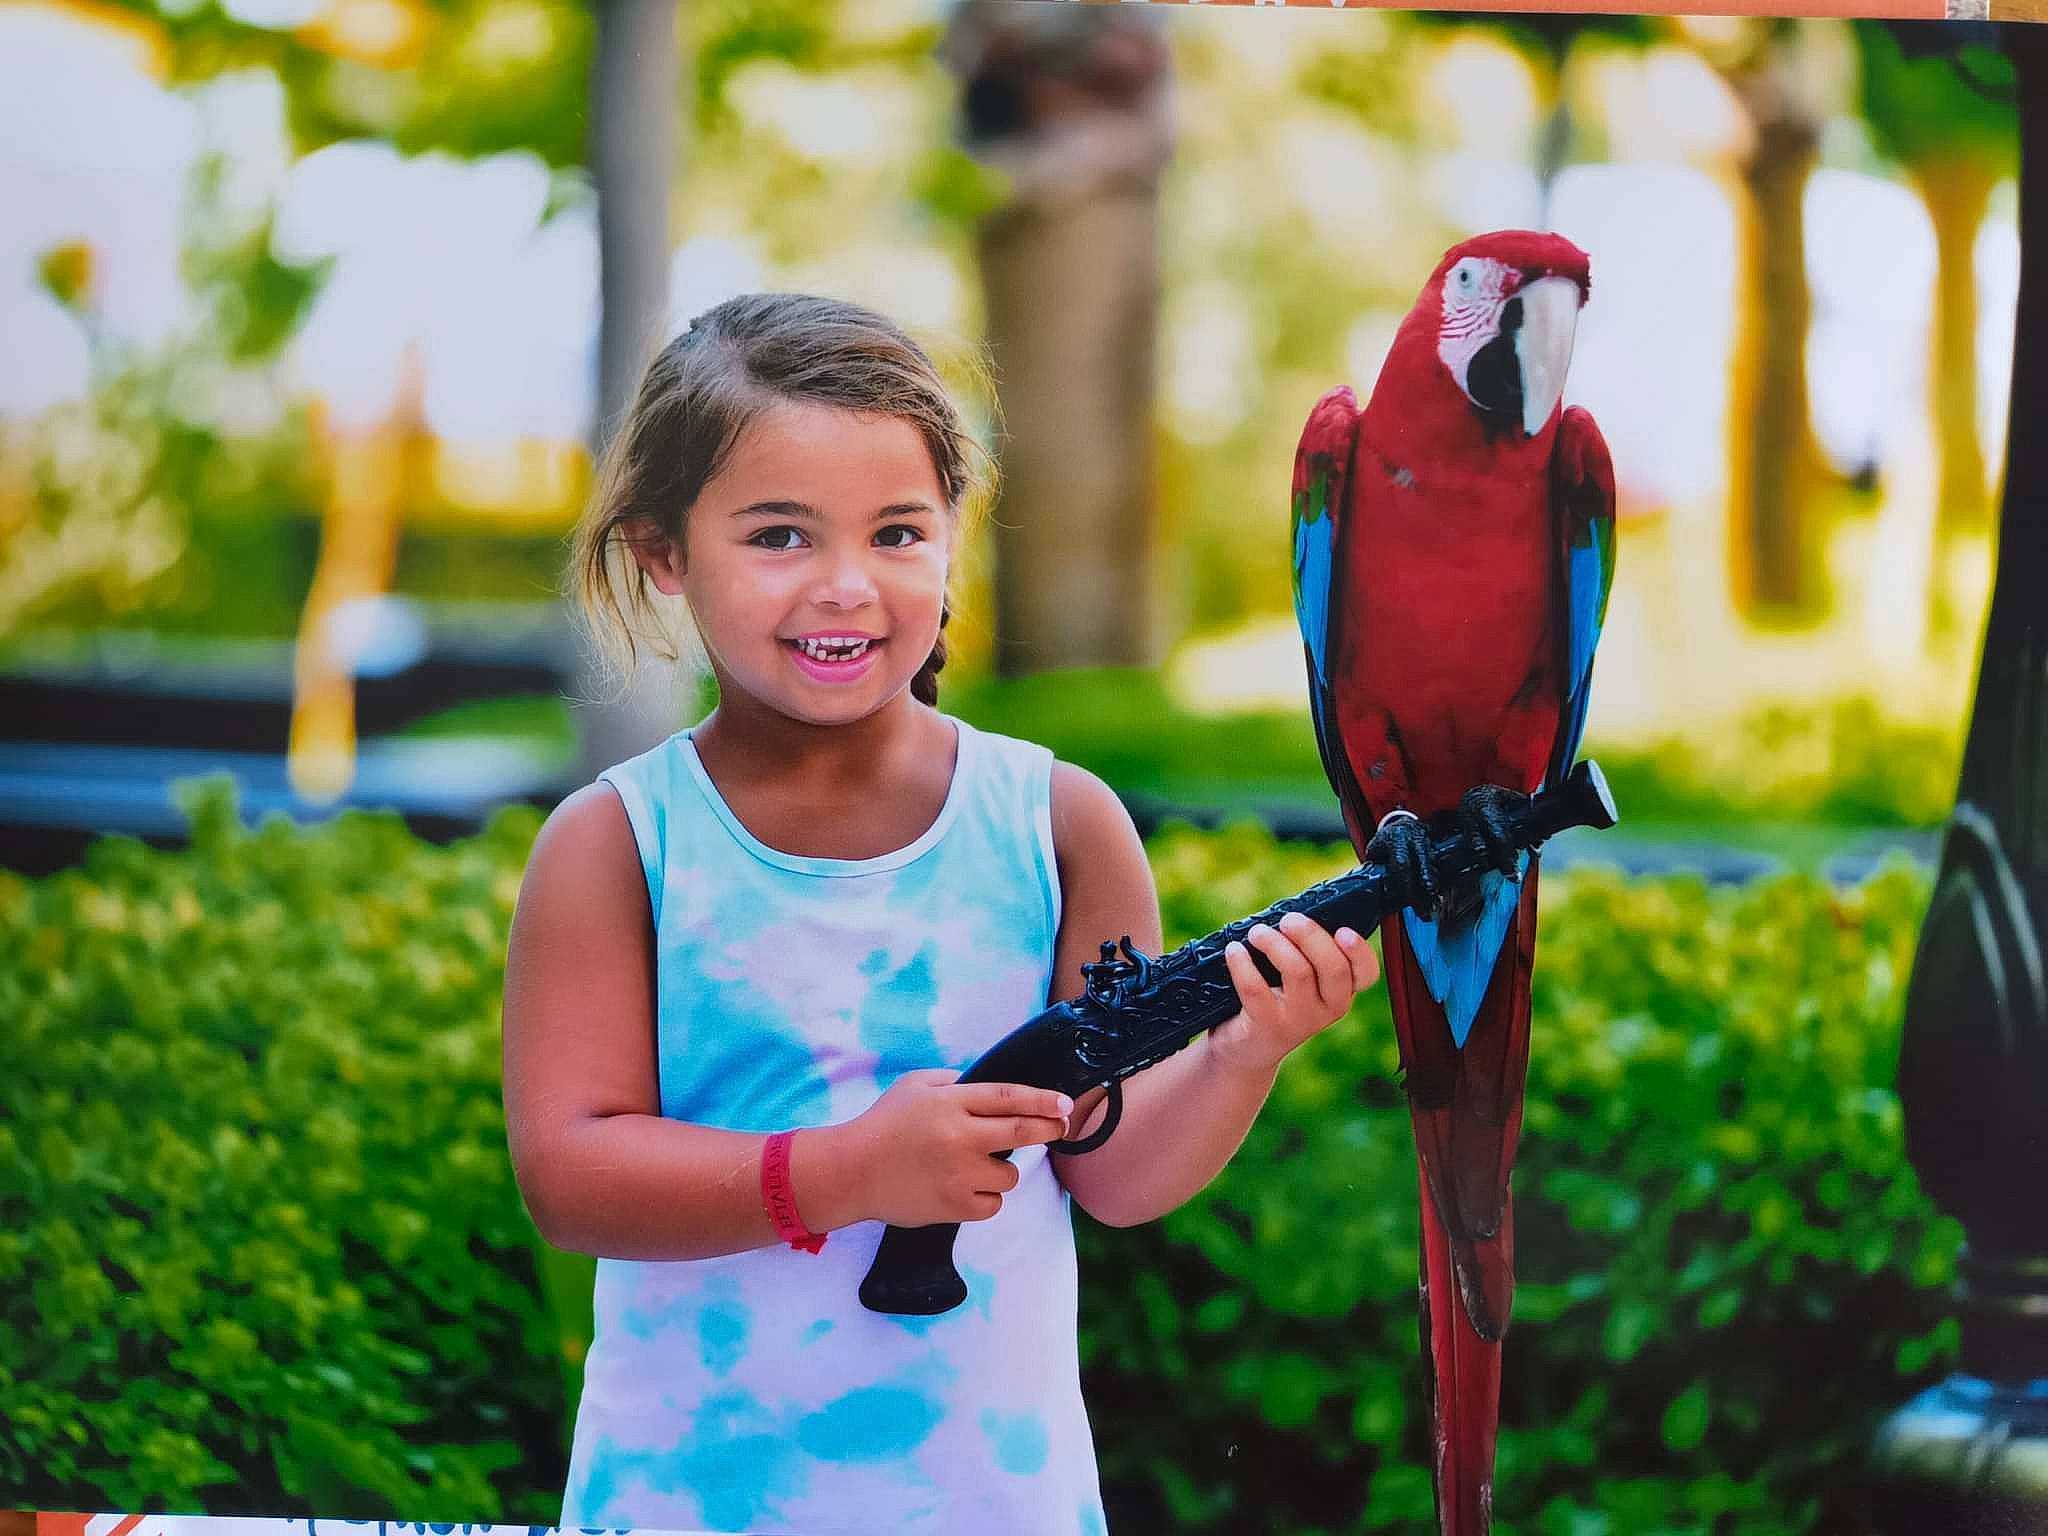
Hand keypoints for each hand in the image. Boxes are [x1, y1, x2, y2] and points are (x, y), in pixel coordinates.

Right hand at [825, 1069, 1074, 1228]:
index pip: (1009, 1097)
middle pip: (1021, 1132)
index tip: (1064, 1103)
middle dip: (1049, 1128)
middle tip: (1061, 1126)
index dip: (1042, 1099)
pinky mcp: (955, 1207)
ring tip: (977, 1165)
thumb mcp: (915, 1085)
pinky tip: (966, 1187)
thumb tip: (992, 1091)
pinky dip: (986, 1196)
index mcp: (950, 1103)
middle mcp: (959, 1137)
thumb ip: (955, 1081)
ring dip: (1002, 1169)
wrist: (852, 1172)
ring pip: (1010, 1174)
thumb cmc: (883, 1124)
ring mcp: (959, 1175)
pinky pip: (993, 1203)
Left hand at [1207, 911, 1380, 1078]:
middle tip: (1288, 919)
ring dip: (1275, 944)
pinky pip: (1256, 989)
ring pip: (1298, 973)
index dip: (1360, 952)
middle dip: (1311, 935)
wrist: (1246, 1049)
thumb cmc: (1274, 998)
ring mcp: (1299, 1021)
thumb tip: (1294, 915)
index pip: (1366, 974)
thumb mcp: (1299, 980)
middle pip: (1334, 968)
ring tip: (1257, 932)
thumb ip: (1306, 952)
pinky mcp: (1267, 1027)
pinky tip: (1234, 950)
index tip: (1343, 930)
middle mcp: (1328, 1008)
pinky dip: (1242, 964)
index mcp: (1341, 991)